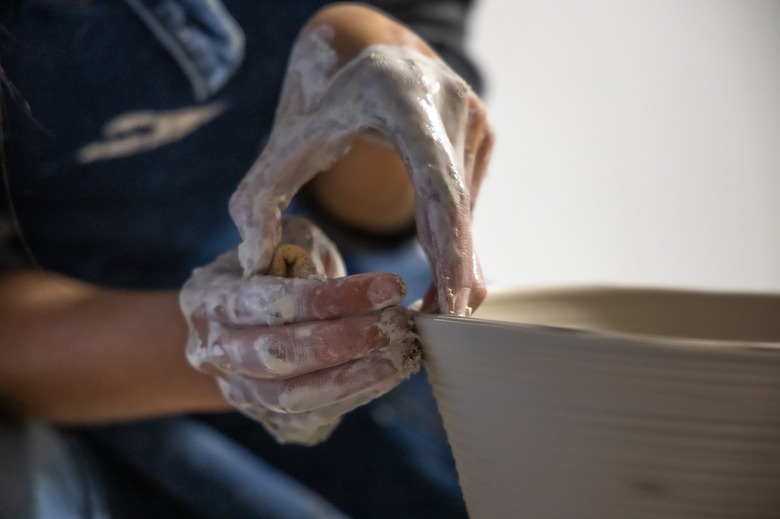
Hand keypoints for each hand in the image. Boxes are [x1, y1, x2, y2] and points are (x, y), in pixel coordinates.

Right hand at [180, 217, 420, 444]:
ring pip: (291, 396)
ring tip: (401, 353)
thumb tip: (302, 265)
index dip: (333, 297)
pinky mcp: (266, 417)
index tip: (390, 286)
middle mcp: (212, 351)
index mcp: (207, 298)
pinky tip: (388, 372)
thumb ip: (292, 243)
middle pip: (277, 355)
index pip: (271, 302)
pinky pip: (310, 415)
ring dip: (353, 376)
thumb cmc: (277, 265)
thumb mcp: (285, 237)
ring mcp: (237, 390)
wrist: (255, 316)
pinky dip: (354, 394)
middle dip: (346, 339)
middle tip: (398, 322)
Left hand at [229, 26, 492, 315]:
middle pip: (458, 204)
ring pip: (467, 207)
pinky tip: (443, 272)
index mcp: (402, 99)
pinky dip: (456, 238)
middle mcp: (448, 103)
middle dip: (454, 270)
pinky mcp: (481, 135)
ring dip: (455, 259)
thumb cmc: (326, 107)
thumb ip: (259, 199)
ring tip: (436, 307)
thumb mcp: (287, 144)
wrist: (371, 63)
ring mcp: (473, 118)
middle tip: (443, 324)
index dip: (448, 248)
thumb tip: (254, 262)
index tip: (448, 301)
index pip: (436, 185)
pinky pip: (469, 198)